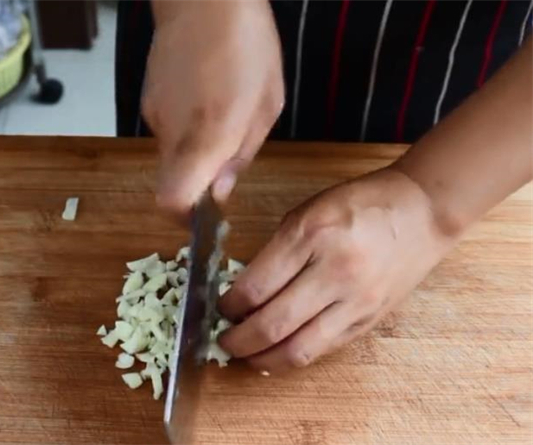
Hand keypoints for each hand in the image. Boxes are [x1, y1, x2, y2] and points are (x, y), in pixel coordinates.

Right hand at [143, 0, 283, 214]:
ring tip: (220, 117)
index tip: (205, 217)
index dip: (185, 218)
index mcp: (208, 136)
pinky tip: (204, 100)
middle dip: (196, 185)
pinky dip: (185, 130)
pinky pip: (166, 131)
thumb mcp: (266, 107)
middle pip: (170, 183)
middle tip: (223, 163)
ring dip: (193, 153)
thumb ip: (239, 157)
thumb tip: (219, 192)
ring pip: (169, 157)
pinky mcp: (148, 100)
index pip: (172, 200)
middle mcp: (173, 132)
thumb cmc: (247, 44)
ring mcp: (155, 115)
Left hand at [218, 168, 456, 372]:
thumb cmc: (360, 204)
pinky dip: (295, 357)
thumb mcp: (308, 211)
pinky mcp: (369, 320)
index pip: (256, 286)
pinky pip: (324, 349)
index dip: (228, 306)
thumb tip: (243, 291)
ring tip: (246, 356)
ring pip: (299, 349)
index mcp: (311, 235)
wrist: (422, 212)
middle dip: (238, 340)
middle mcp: (334, 271)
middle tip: (222, 340)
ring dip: (263, 360)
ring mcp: (355, 301)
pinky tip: (278, 354)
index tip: (218, 308)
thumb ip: (275, 251)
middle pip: (273, 324)